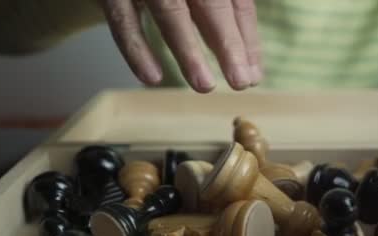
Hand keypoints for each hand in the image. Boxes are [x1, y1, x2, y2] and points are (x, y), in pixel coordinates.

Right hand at [100, 0, 261, 91]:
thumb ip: (222, 9)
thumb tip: (247, 58)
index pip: (236, 2)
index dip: (247, 39)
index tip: (254, 74)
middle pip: (211, 4)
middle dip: (228, 45)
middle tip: (241, 82)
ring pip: (170, 12)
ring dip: (188, 52)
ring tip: (205, 86)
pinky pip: (123, 20)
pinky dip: (137, 50)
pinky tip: (152, 78)